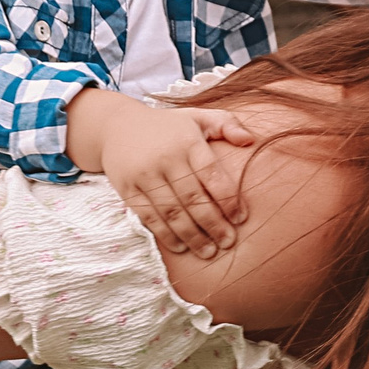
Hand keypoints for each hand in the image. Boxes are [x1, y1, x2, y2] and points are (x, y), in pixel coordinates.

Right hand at [79, 94, 254, 257]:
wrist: (117, 126)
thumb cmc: (168, 127)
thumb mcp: (197, 116)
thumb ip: (227, 124)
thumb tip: (251, 141)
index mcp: (187, 142)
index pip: (212, 174)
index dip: (228, 199)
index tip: (241, 218)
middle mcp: (166, 159)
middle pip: (193, 199)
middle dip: (213, 224)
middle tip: (228, 242)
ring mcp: (144, 175)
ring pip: (171, 212)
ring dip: (191, 235)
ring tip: (208, 252)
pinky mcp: (127, 189)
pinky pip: (148, 216)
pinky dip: (165, 235)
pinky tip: (181, 247)